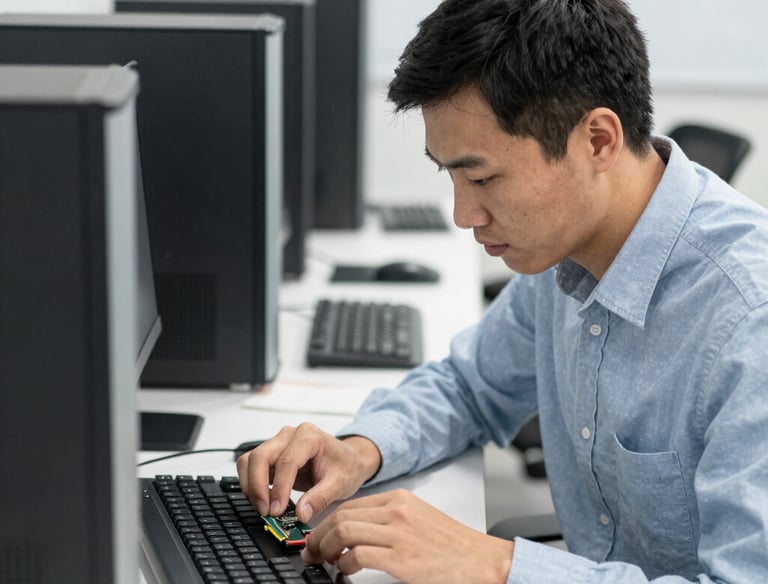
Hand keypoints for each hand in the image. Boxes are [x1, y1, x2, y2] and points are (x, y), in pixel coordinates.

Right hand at [236, 423, 380, 522]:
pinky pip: (250, 465)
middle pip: (261, 456)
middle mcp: (290, 435)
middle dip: (258, 486)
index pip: (286, 461)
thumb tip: (301, 514)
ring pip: (250, 459)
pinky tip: (261, 499)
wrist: (348, 460)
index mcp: (309, 437)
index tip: (276, 510)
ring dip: (251, 485)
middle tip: (266, 512)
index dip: (279, 488)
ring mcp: (278, 443)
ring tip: (262, 508)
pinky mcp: (271, 454)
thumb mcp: (341, 484)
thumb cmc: (346, 466)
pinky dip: (250, 483)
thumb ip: (320, 498)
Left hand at [301, 489, 514, 583]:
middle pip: (341, 515)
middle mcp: (398, 511)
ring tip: (324, 562)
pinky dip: (343, 565)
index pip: (350, 505)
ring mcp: (399, 533)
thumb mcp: (419, 520)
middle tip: (311, 552)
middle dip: (319, 535)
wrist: (483, 562)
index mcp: (401, 499)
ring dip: (325, 549)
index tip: (317, 537)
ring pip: (343, 531)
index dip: (326, 522)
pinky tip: (346, 572)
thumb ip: (390, 521)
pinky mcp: (400, 558)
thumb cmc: (453, 547)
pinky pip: (356, 555)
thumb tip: (354, 533)